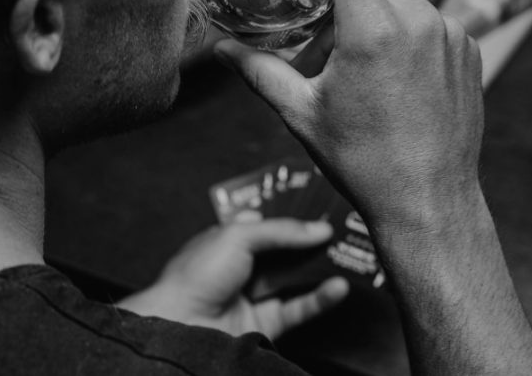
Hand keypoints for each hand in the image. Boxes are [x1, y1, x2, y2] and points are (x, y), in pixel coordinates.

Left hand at [117, 219, 348, 338]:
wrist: (182, 322)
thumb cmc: (196, 274)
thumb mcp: (239, 236)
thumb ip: (282, 231)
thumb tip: (320, 229)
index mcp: (230, 239)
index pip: (267, 223)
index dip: (293, 217)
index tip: (323, 210)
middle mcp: (245, 266)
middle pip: (286, 251)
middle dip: (313, 242)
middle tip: (343, 232)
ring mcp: (257, 294)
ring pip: (297, 279)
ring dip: (321, 268)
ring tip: (349, 255)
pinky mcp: (268, 321)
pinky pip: (300, 307)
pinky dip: (321, 297)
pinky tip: (338, 286)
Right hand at [214, 0, 484, 231]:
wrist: (429, 202)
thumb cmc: (364, 163)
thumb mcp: (302, 114)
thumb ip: (258, 71)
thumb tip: (219, 50)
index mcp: (375, 32)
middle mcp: (419, 23)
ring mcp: (450, 35)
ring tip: (341, 21)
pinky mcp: (467, 51)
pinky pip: (428, 15)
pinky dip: (399, 16)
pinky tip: (379, 51)